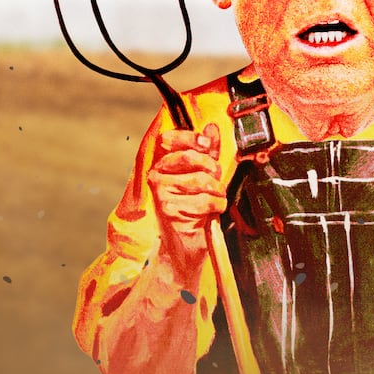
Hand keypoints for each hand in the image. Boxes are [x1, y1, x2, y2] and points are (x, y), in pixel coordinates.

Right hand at [149, 123, 224, 275]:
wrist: (184, 244)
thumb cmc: (192, 209)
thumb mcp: (201, 176)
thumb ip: (206, 152)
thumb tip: (210, 128)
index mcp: (161, 165)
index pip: (170, 140)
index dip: (190, 138)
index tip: (205, 144)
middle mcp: (156, 177)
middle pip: (190, 158)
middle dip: (212, 167)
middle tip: (216, 178)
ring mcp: (161, 194)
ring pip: (202, 180)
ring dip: (218, 190)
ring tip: (215, 197)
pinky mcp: (170, 210)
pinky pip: (205, 200)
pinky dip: (217, 206)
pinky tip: (213, 211)